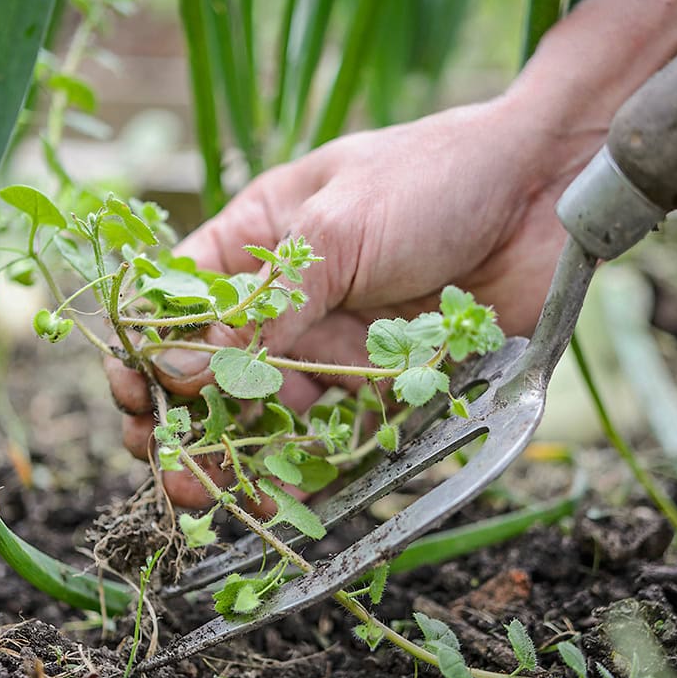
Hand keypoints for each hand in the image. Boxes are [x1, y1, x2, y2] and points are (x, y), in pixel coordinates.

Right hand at [107, 89, 598, 506]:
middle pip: (214, 368)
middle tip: (165, 467)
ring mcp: (331, 341)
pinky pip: (331, 431)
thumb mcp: (337, 227)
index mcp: (256, 241)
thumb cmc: (432, 179)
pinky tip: (274, 498)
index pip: (179, 301)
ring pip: (265, 410)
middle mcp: (285, 298)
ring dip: (234, 454)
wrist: (542, 195)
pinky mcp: (379, 379)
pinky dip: (302, 466)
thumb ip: (268, 304)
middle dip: (183, 419)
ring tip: (208, 496)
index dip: (148, 349)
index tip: (134, 395)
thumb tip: (183, 368)